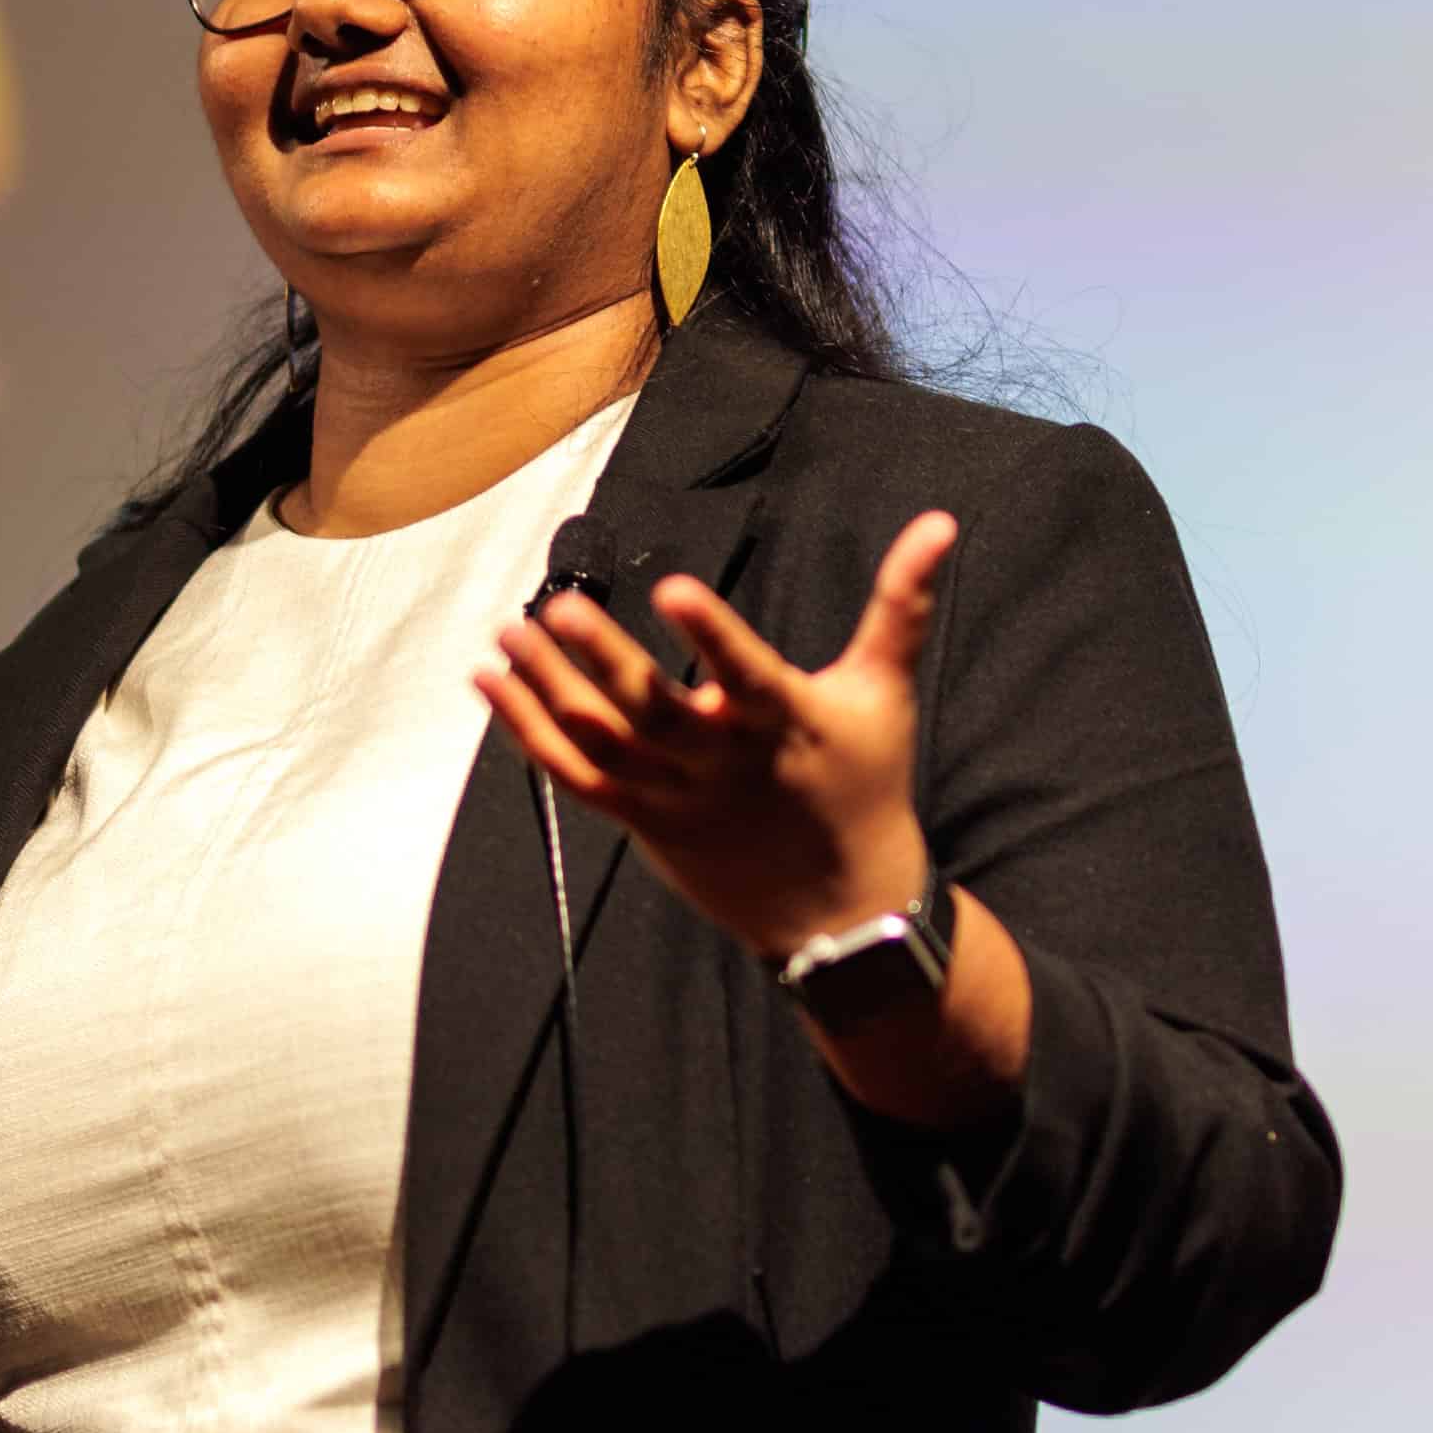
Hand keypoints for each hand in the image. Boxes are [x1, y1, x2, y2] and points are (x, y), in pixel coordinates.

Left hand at [481, 510, 955, 963]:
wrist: (841, 910)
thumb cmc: (863, 786)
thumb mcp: (886, 692)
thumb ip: (901, 605)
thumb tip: (941, 522)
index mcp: (784, 724)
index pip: (747, 672)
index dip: (713, 635)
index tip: (676, 590)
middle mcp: (723, 762)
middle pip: (653, 713)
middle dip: (604, 661)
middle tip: (560, 606)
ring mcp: (675, 797)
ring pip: (602, 744)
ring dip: (548, 690)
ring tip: (508, 634)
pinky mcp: (643, 821)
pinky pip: (574, 778)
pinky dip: (528, 733)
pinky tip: (491, 683)